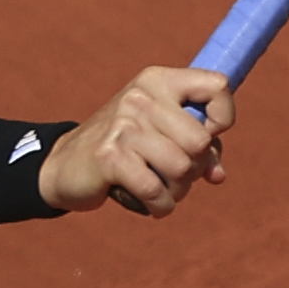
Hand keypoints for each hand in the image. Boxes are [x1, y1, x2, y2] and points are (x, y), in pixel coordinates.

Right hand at [42, 66, 230, 218]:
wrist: (65, 166)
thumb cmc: (125, 150)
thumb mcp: (163, 135)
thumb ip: (198, 148)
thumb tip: (217, 175)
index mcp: (158, 81)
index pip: (218, 85)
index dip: (222, 118)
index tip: (205, 135)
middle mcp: (140, 97)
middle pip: (200, 141)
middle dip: (194, 168)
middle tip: (174, 174)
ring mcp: (123, 125)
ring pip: (181, 169)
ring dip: (177, 191)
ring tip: (160, 189)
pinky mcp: (109, 156)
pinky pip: (156, 191)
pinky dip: (160, 206)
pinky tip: (151, 204)